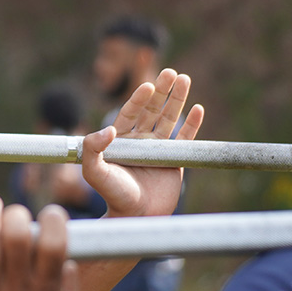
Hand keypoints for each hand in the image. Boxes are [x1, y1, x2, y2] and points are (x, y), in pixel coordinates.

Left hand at [82, 68, 203, 217]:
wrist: (136, 217)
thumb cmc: (113, 195)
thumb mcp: (95, 173)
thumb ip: (93, 149)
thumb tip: (108, 129)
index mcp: (119, 141)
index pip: (129, 113)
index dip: (138, 99)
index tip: (147, 86)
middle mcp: (139, 141)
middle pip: (151, 110)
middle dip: (161, 91)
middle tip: (170, 73)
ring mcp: (157, 149)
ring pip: (169, 119)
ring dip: (177, 100)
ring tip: (184, 79)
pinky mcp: (174, 160)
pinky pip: (185, 139)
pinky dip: (192, 124)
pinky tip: (198, 108)